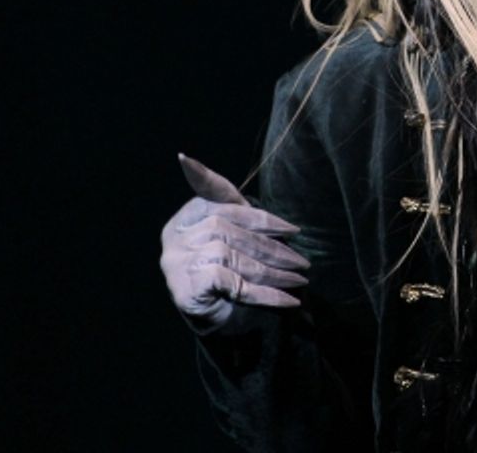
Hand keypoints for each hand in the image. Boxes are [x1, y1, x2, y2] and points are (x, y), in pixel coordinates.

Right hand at [160, 154, 308, 332]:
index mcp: (186, 216)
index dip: (260, 216)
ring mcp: (176, 263)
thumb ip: (222, 197)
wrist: (221, 318)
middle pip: (230, 231)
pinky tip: (286, 299)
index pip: (221, 202)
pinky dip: (264, 293)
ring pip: (232, 257)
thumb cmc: (231, 266)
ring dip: (273, 271)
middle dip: (272, 247)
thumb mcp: (233, 229)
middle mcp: (174, 236)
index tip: (292, 229)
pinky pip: (232, 283)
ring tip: (299, 280)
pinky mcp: (185, 289)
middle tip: (302, 261)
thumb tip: (185, 157)